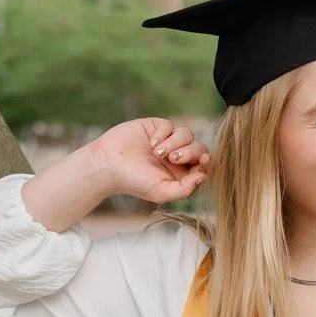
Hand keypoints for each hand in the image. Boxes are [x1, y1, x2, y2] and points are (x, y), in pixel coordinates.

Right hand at [23, 115, 210, 230]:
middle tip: (173, 158)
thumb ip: (185, 189)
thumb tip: (203, 177)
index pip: (203, 165)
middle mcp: (176, 157)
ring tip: (158, 152)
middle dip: (190, 152)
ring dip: (175, 143)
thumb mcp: (161, 191)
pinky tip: (152, 144)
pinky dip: (163, 134)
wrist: (109, 165)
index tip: (203, 161)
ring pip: (187, 134)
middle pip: (198, 148)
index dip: (206, 162)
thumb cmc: (134, 182)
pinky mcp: (156, 127)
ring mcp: (167, 141)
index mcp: (181, 174)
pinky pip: (170, 125)